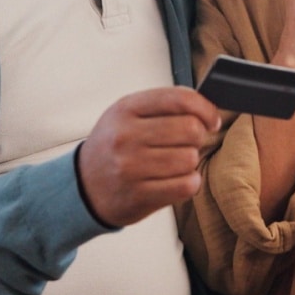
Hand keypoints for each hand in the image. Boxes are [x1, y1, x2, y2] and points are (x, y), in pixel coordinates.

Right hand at [76, 87, 220, 227]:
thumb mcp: (127, 115)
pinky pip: (185, 185)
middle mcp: (125, 136)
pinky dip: (189, 182)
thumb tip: (207, 108)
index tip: (211, 119)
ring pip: (190, 158)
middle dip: (197, 137)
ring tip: (175, 163)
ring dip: (190, 162)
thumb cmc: (113, 147)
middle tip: (187, 143)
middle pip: (190, 129)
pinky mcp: (138, 195)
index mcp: (125, 109)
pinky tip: (177, 179)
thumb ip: (164, 106)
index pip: (179, 99)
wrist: (83, 185)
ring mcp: (130, 167)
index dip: (205, 109)